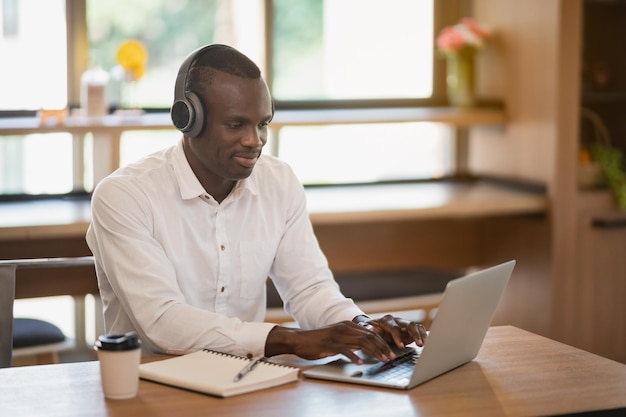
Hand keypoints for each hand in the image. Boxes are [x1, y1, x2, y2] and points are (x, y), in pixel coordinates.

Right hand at [264, 321, 395, 363]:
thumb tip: (366, 341)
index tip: (390, 351)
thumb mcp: (337, 336)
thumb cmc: (318, 340)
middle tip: (390, 357)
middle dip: (382, 347)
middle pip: (369, 336)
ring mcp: (337, 335)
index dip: (382, 342)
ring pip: (361, 341)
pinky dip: (354, 355)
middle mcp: (344, 328)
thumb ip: (351, 337)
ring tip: (382, 359)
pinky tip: (360, 362)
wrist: (299, 339)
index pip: (370, 333)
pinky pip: (345, 349)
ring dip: (374, 351)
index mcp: (348, 325)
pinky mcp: (330, 343)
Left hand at [356, 314, 427, 349]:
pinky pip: (419, 330)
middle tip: (419, 344)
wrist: (372, 327)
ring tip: (424, 344)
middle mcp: (397, 321)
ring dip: (421, 335)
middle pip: (409, 324)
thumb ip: (368, 329)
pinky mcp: (409, 331)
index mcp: (386, 320)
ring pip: (416, 326)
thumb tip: (370, 329)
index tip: (401, 346)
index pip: (394, 328)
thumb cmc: (369, 329)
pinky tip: (426, 342)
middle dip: (415, 334)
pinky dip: (423, 335)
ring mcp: (404, 325)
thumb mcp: (366, 329)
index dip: (398, 336)